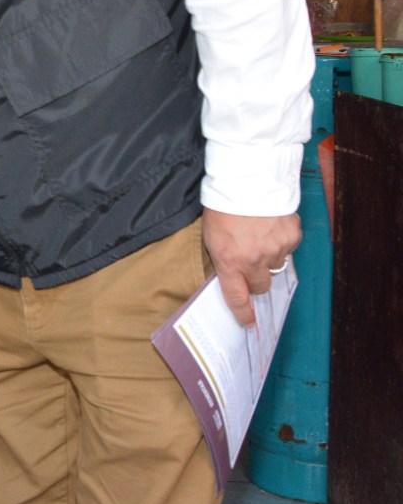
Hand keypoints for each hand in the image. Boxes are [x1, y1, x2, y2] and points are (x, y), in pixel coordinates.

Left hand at [201, 209, 300, 326]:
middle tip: (250, 261)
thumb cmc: (223, 206)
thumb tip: (235, 276)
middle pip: (261, 286)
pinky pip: (288, 248)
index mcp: (229, 261)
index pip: (237, 297)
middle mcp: (254, 260)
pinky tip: (270, 225)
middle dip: (256, 278)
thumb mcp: (212, 237)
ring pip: (276, 266)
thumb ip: (224, 259)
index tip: (248, 323)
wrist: (246, 180)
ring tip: (258, 234)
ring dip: (268, 256)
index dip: (243, 313)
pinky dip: (281, 240)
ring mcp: (276, 250)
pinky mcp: (292, 238)